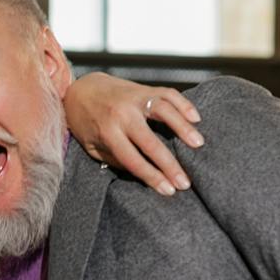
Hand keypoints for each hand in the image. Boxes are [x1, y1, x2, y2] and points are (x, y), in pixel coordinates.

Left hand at [63, 73, 202, 195]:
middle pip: (150, 142)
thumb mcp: (92, 146)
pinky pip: (168, 94)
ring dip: (183, 128)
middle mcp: (122, 114)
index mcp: (107, 132)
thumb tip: (141, 173)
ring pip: (164, 112)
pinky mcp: (145, 88)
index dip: (152, 176)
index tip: (168, 190)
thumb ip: (114, 158)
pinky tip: (195, 118)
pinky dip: (184, 104)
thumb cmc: (86, 123)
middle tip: (186, 182)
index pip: (133, 160)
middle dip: (170, 165)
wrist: (81, 89)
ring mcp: (135, 99)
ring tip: (198, 145)